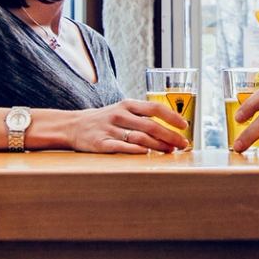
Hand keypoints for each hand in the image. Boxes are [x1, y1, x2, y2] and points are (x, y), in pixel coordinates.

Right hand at [54, 99, 190, 153]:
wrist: (73, 126)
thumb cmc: (105, 120)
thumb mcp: (123, 110)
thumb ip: (143, 116)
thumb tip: (171, 126)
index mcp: (127, 105)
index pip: (154, 108)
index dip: (172, 117)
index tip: (185, 126)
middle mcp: (119, 115)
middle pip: (150, 125)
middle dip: (170, 136)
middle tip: (183, 144)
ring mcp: (110, 129)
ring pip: (139, 137)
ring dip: (158, 146)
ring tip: (170, 151)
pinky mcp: (101, 143)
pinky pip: (121, 147)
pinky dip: (136, 150)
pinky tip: (147, 154)